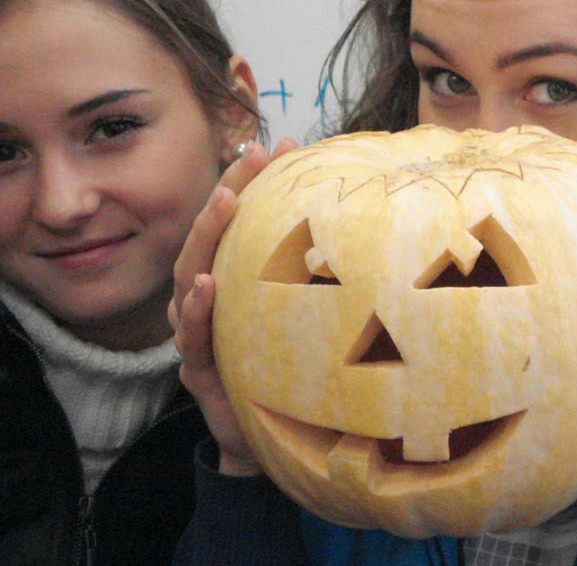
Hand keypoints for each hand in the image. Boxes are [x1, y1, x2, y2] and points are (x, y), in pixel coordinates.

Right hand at [169, 139, 297, 475]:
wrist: (276, 439)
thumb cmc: (295, 368)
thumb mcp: (312, 316)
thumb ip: (328, 277)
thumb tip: (378, 227)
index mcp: (239, 282)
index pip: (241, 223)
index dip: (256, 181)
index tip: (281, 144)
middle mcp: (213, 301)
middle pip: (211, 238)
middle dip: (228, 193)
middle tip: (251, 157)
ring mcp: (202, 333)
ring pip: (191, 278)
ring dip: (207, 239)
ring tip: (224, 204)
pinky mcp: (201, 371)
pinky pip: (191, 338)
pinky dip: (195, 311)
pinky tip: (206, 287)